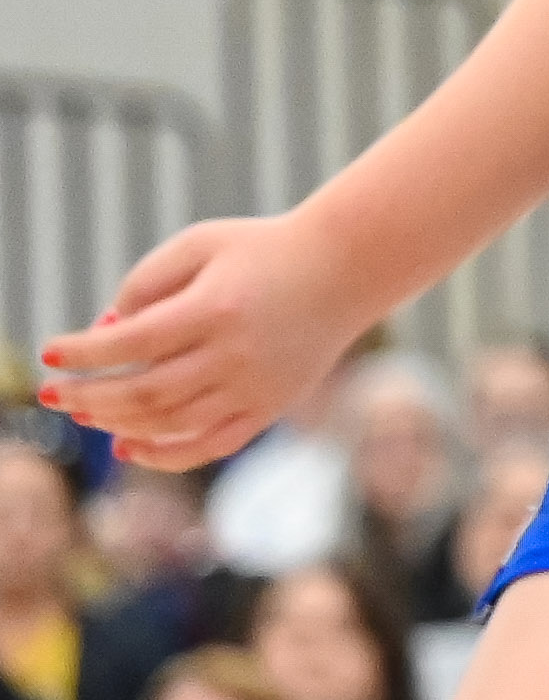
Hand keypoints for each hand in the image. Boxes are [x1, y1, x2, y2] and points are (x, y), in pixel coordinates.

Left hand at [36, 211, 365, 468]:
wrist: (347, 267)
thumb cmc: (263, 249)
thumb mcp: (201, 244)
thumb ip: (145, 283)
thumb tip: (106, 334)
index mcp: (215, 308)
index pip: (129, 344)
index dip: (81, 353)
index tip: (50, 353)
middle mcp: (235, 355)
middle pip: (143, 393)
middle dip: (87, 397)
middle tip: (52, 395)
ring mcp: (255, 387)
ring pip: (169, 424)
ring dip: (116, 424)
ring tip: (85, 414)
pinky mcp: (270, 407)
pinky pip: (209, 446)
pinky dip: (163, 456)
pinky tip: (128, 447)